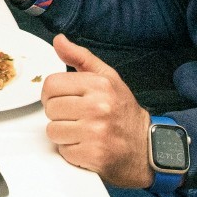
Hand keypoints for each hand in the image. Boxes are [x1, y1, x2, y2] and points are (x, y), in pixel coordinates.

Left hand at [42, 35, 153, 188]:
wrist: (146, 147)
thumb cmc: (124, 112)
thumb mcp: (107, 78)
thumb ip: (81, 57)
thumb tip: (59, 40)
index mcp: (100, 85)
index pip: (51, 85)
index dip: (52, 94)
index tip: (62, 99)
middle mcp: (99, 107)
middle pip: (50, 108)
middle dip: (59, 114)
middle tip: (77, 117)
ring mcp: (96, 132)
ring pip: (53, 131)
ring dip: (64, 134)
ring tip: (82, 131)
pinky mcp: (94, 155)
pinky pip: (63, 150)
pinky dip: (71, 151)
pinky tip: (87, 145)